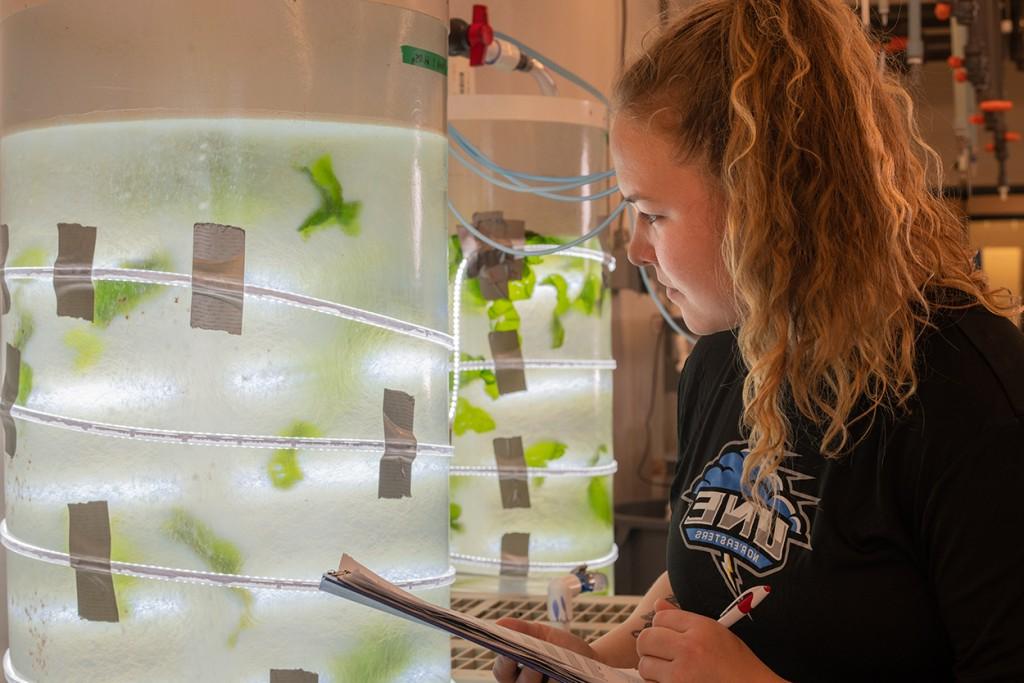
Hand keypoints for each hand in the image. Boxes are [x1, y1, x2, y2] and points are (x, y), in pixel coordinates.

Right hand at [492, 617, 601, 681]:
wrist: (591, 660)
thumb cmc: (563, 647)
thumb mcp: (543, 634)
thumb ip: (522, 630)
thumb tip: (499, 623)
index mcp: (516, 670)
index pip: (502, 670)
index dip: (503, 661)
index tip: (508, 649)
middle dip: (525, 673)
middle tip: (532, 661)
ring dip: (544, 678)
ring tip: (554, 667)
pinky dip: (559, 681)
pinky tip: (567, 675)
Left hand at [634, 599, 783, 682]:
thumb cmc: (738, 667)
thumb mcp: (718, 634)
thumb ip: (685, 620)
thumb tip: (658, 605)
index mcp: (702, 628)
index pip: (660, 618)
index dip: (661, 628)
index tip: (667, 637)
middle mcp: (690, 648)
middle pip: (646, 639)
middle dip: (650, 647)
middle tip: (661, 656)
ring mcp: (681, 675)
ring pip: (644, 665)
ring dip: (653, 670)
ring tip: (673, 674)